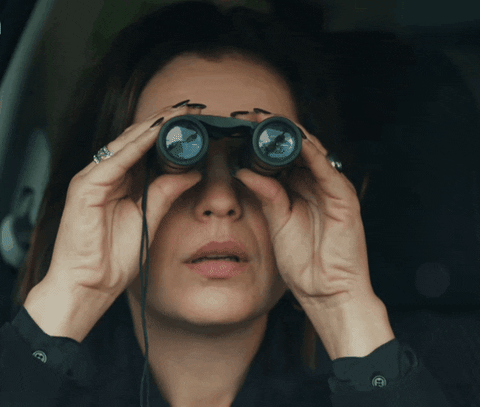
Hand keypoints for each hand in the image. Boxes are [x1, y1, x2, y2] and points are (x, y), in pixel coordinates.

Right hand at [45, 101, 205, 297]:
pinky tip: (156, 131)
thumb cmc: (114, 256)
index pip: (146, 148)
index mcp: (122, 181)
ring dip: (154, 125)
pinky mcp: (86, 186)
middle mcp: (108, 174)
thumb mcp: (150, 218)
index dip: (169, 133)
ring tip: (179, 112)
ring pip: (127, 143)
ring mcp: (94, 177)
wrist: (90, 284)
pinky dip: (137, 144)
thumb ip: (166, 191)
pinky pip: (116, 160)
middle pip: (137, 139)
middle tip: (191, 107)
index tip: (194, 121)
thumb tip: (192, 171)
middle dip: (165, 121)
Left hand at [234, 111, 376, 308]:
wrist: (326, 290)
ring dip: (292, 135)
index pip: (282, 158)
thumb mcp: (278, 222)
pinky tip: (297, 140)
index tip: (242, 129)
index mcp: (299, 190)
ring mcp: (330, 189)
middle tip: (252, 116)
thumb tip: (244, 170)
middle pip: (296, 150)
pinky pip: (327, 170)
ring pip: (312, 153)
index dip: (263, 143)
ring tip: (269, 120)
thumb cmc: (303, 261)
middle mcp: (315, 185)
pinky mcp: (344, 197)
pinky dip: (313, 153)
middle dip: (275, 132)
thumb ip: (266, 195)